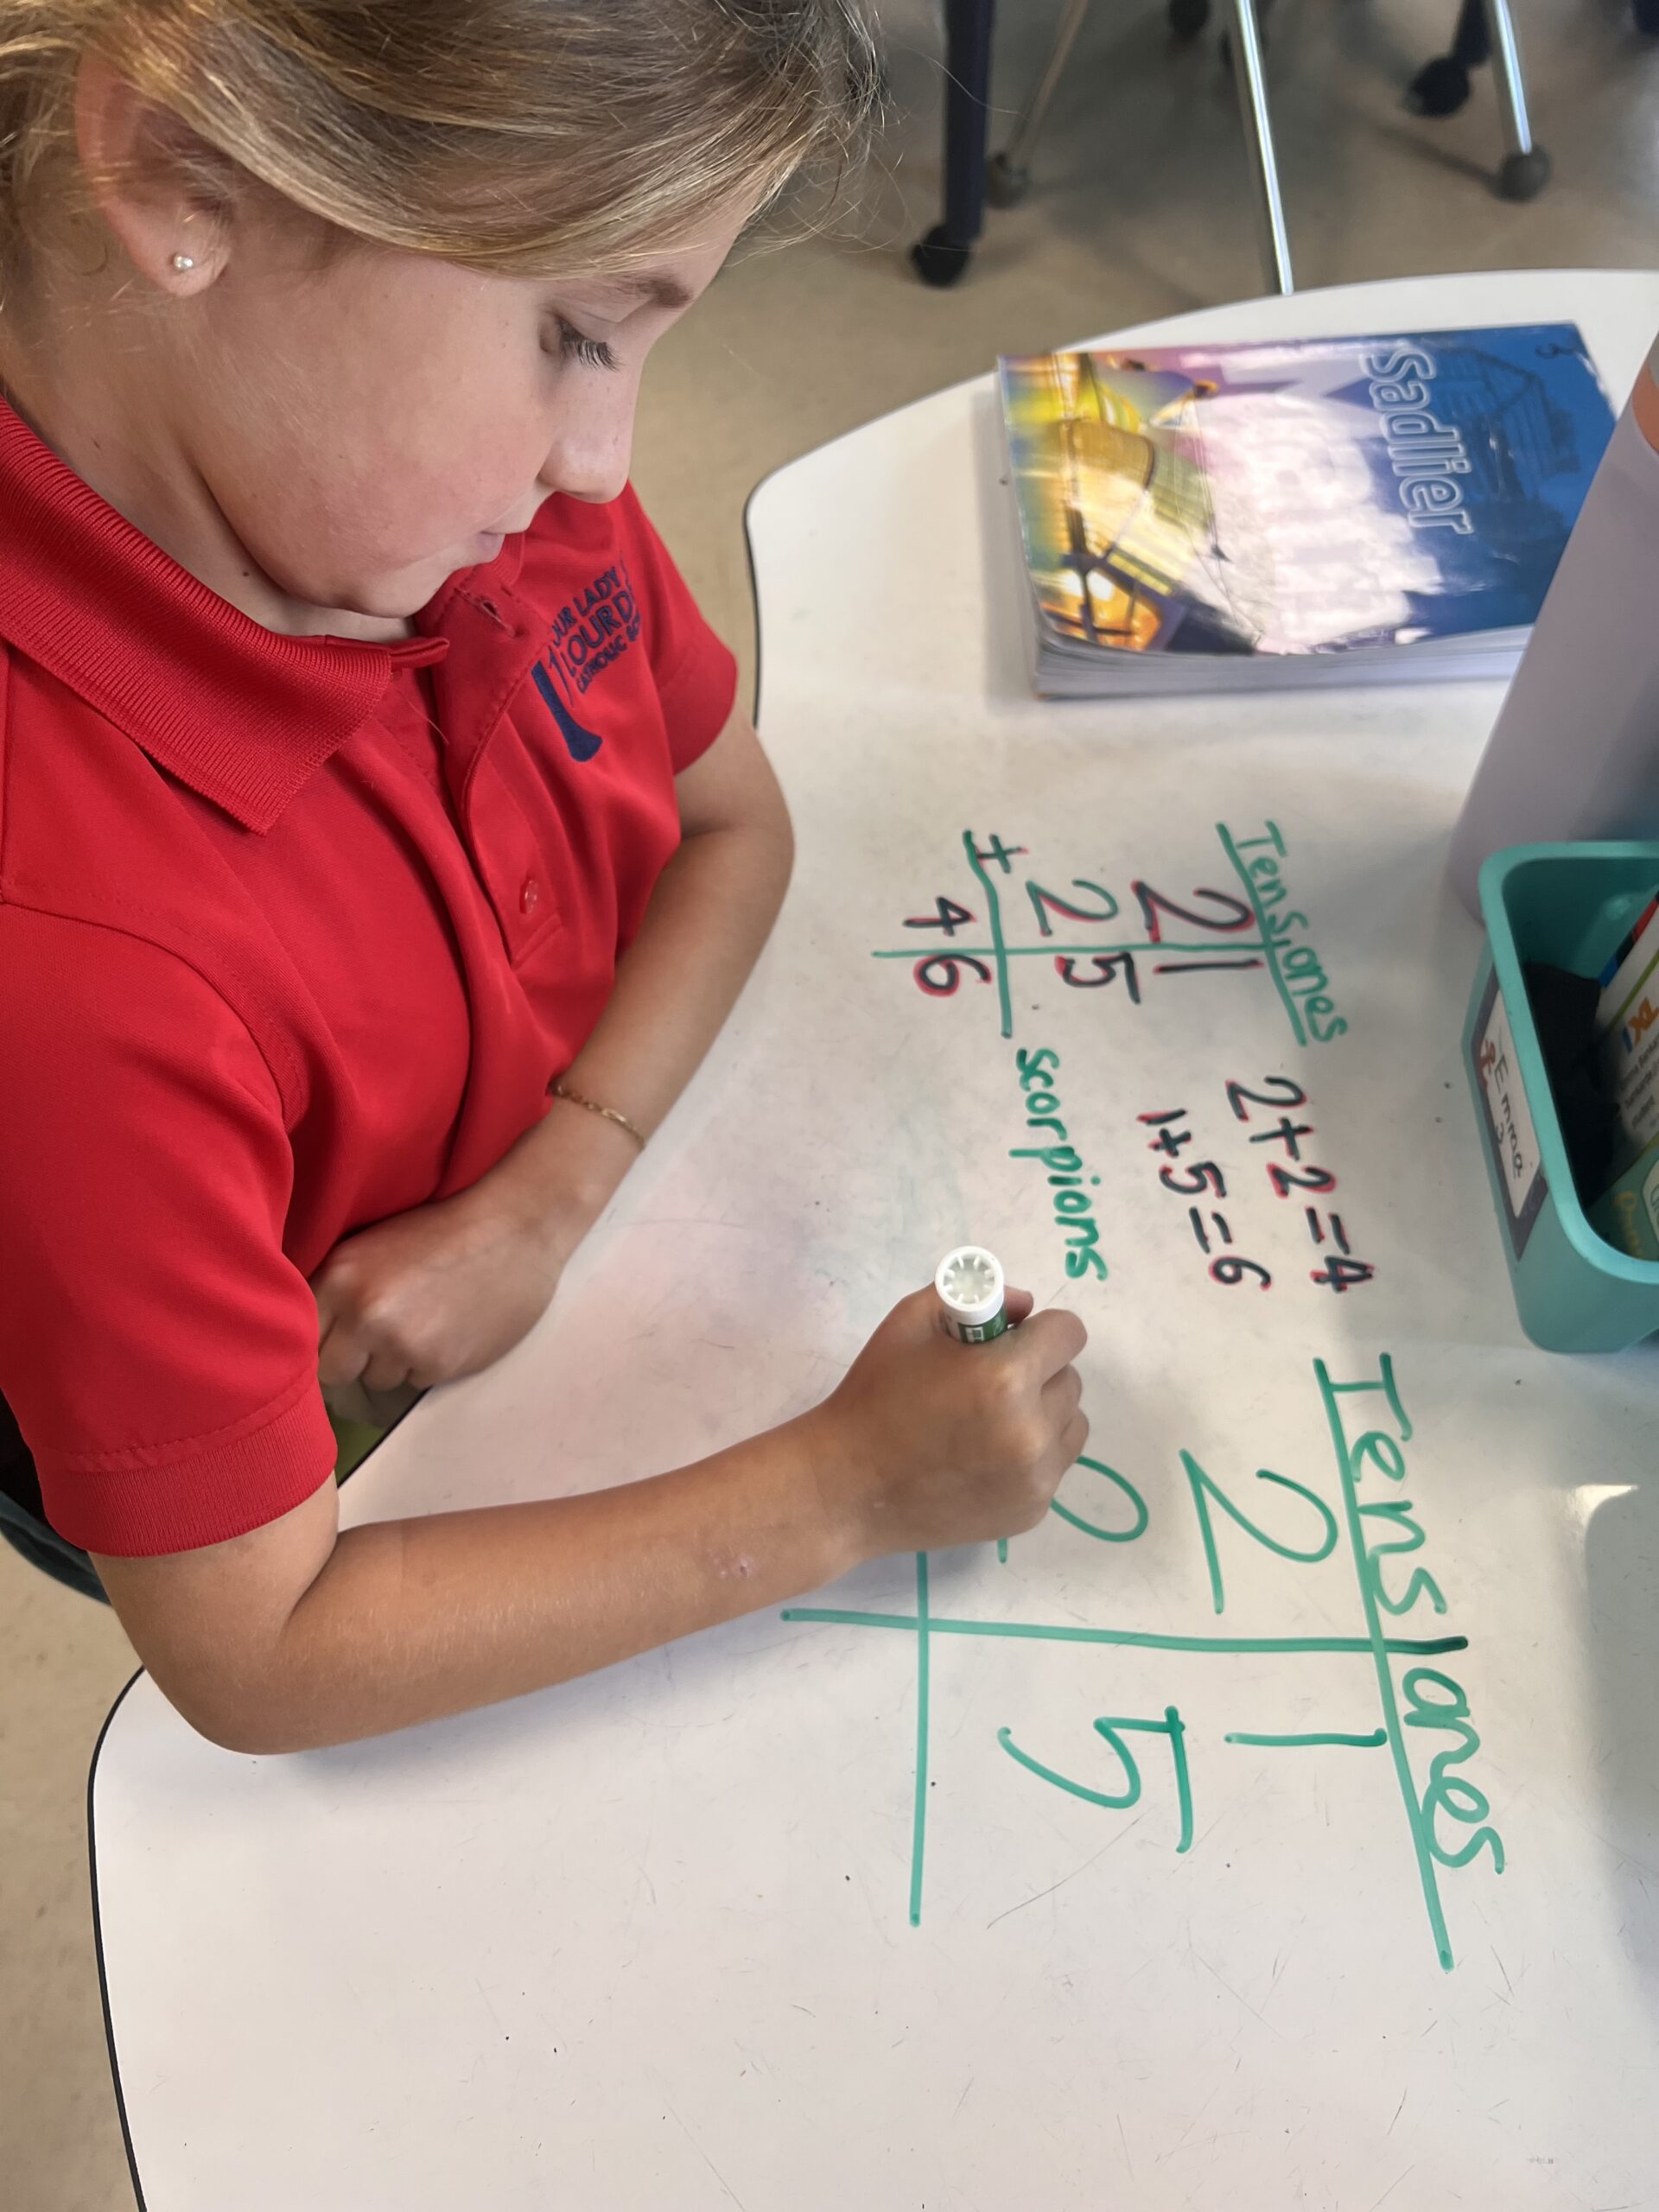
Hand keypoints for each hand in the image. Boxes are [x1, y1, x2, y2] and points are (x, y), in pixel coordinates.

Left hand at [311, 1178, 570, 1415]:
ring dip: (393, 1365)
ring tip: (425, 1326)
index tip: (334, 1342)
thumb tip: (310, 1340)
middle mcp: (362, 1312)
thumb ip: (338, 1291)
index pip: (300, 1339)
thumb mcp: (372, 1249)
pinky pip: (414, 1383)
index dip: (316, 1344)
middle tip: (379, 1340)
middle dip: (351, 1363)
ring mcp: (400, 1342)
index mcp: (339, 1276)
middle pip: (331, 1372)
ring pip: (374, 1381)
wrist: (515, 1227)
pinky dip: (428, 1366)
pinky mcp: (437, 1363)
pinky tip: (450, 1332)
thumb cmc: (444, 1232)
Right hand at [805, 1285, 1087, 1560]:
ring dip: (1044, 1413)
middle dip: (1039, 1371)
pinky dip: (1032, 1455)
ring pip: (1071, 1424)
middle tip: (991, 1381)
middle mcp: (1032, 1432)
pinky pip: (1055, 1465)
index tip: (1012, 1339)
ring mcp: (1036, 1479)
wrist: (848, 1487)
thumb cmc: (875, 1396)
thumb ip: (977, 1298)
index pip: (1069, 1333)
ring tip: (992, 1420)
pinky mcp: (1032, 1511)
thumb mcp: (910, 1321)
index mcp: (1005, 1378)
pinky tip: (984, 1457)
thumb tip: (1026, 1309)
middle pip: (1070, 1379)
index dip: (1041, 1330)